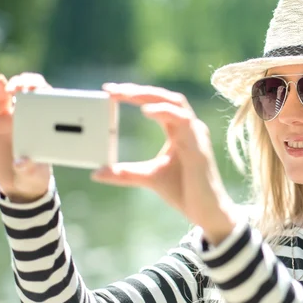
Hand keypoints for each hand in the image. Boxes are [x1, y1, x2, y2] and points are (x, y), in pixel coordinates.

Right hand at [0, 73, 52, 202]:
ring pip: (20, 91)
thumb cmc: (33, 174)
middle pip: (37, 92)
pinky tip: (0, 81)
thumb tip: (21, 163)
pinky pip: (3, 100)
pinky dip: (1, 88)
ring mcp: (19, 116)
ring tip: (14, 88)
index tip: (45, 93)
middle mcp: (36, 117)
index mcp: (49, 126)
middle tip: (26, 89)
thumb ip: (28, 167)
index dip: (50, 93)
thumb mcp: (32, 173)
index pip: (54, 103)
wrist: (18, 180)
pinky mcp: (2, 118)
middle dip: (33, 84)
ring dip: (19, 83)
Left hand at [91, 83, 234, 231]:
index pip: (158, 104)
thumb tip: (97, 173)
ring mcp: (196, 135)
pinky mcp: (198, 146)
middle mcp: (189, 128)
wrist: (205, 211)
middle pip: (166, 97)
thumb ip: (125, 173)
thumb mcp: (148, 178)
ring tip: (127, 94)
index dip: (135, 94)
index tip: (110, 91)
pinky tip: (146, 111)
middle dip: (140, 90)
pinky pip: (183, 121)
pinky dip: (164, 112)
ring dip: (150, 95)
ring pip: (176, 102)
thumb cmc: (184, 191)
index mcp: (179, 131)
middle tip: (113, 90)